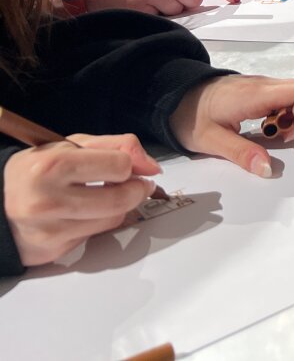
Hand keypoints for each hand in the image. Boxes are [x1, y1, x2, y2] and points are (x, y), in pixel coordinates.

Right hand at [4, 133, 159, 266]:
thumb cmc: (37, 170)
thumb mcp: (71, 146)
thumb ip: (117, 145)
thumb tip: (151, 166)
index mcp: (51, 167)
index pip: (120, 165)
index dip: (128, 164)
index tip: (123, 165)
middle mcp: (48, 201)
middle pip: (121, 198)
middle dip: (136, 188)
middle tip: (135, 183)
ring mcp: (50, 230)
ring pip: (114, 219)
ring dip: (120, 206)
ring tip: (105, 194)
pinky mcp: (54, 251)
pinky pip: (96, 236)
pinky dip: (99, 223)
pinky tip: (84, 213)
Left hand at [169, 75, 293, 176]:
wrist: (172, 96)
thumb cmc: (189, 117)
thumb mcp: (211, 141)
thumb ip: (242, 153)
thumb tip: (269, 170)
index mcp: (256, 94)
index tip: (284, 138)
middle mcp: (267, 85)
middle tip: (283, 138)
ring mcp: (267, 86)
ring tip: (273, 135)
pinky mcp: (264, 91)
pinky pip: (291, 98)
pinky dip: (289, 115)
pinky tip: (266, 129)